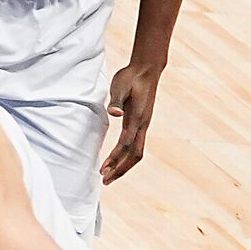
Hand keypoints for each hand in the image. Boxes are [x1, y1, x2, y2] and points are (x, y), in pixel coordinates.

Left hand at [100, 60, 161, 181]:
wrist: (147, 69)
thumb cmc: (131, 76)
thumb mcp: (120, 85)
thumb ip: (117, 100)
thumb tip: (115, 113)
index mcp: (137, 118)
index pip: (126, 145)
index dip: (115, 159)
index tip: (103, 169)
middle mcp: (143, 124)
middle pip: (134, 155)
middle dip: (120, 169)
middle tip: (104, 180)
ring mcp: (144, 124)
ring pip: (137, 152)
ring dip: (124, 165)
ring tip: (110, 175)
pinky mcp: (142, 123)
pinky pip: (136, 145)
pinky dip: (127, 156)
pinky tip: (117, 159)